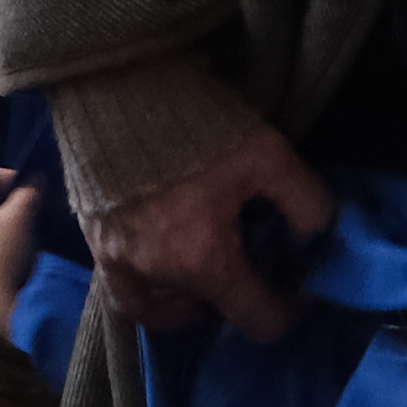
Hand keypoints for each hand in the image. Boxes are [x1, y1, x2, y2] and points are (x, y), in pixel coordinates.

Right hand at [83, 119, 334, 344]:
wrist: (114, 86)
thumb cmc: (193, 124)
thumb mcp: (267, 154)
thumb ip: (304, 200)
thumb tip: (316, 232)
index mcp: (203, 261)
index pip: (257, 320)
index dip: (288, 310)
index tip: (296, 286)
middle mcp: (156, 277)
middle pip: (203, 318)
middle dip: (230, 299)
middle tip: (244, 263)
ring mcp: (115, 263)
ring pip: (156, 313)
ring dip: (184, 301)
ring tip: (201, 267)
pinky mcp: (90, 240)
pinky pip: (122, 289)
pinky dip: (146, 287)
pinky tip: (160, 252)